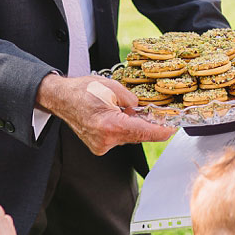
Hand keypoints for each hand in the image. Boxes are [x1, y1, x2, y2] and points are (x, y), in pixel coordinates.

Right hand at [35, 73, 174, 153]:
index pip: (145, 132)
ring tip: (124, 109)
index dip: (162, 130)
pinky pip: (118, 138)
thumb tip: (142, 109)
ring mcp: (102, 146)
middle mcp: (107, 140)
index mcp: (111, 125)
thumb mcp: (113, 87)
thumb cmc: (84, 90)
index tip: (173, 128)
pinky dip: (122, 128)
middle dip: (147, 124)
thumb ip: (132, 100)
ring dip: (132, 125)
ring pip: (128, 137)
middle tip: (154, 112)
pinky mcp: (99, 147)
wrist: (62, 99)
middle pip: (138, 135)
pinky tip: (115, 116)